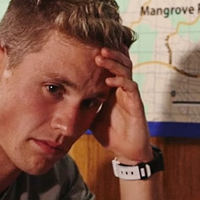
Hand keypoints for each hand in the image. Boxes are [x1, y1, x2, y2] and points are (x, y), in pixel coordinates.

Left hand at [90, 47, 152, 162]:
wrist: (127, 152)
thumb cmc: (113, 135)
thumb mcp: (92, 119)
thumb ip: (83, 108)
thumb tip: (63, 102)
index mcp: (113, 91)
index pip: (111, 67)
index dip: (104, 57)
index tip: (88, 49)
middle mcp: (123, 90)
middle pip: (121, 63)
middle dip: (110, 54)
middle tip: (96, 47)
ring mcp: (131, 96)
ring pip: (127, 71)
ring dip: (114, 62)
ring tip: (101, 57)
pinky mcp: (137, 105)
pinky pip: (131, 88)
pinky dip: (120, 81)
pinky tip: (109, 80)